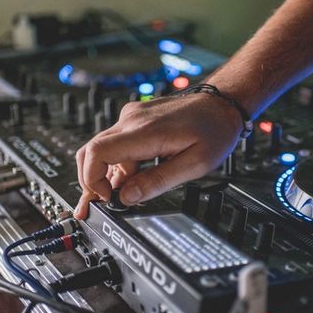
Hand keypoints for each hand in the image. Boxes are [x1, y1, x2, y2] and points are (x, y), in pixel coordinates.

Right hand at [74, 93, 241, 218]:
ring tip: (115, 199)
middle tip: (97, 207)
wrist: (221, 105)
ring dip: (105, 175)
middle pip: (91, 151)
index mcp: (145, 131)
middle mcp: (132, 120)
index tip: (107, 198)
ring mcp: (132, 117)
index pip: (96, 152)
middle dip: (91, 182)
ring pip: (102, 150)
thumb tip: (127, 198)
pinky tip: (128, 182)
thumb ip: (158, 182)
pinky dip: (116, 165)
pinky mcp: (135, 120)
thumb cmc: (214, 130)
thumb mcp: (194, 165)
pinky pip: (116, 144)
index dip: (92, 180)